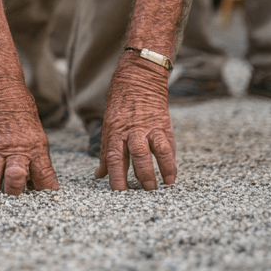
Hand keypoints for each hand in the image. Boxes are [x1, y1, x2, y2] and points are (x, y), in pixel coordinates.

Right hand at [0, 78, 59, 195]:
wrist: (3, 95)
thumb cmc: (23, 116)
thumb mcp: (38, 137)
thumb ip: (39, 161)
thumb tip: (41, 184)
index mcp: (35, 148)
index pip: (44, 175)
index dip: (45, 188)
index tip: (44, 194)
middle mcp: (16, 150)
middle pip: (14, 180)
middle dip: (14, 191)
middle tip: (13, 192)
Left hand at [95, 53, 175, 189]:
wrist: (138, 78)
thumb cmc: (119, 104)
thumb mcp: (107, 126)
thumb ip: (106, 153)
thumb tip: (99, 175)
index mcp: (115, 132)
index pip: (114, 158)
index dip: (117, 176)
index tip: (120, 192)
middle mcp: (132, 130)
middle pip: (138, 155)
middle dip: (143, 174)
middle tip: (146, 189)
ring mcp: (149, 127)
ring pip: (157, 150)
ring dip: (161, 168)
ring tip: (164, 184)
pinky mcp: (163, 124)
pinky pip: (169, 144)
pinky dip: (171, 160)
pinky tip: (171, 173)